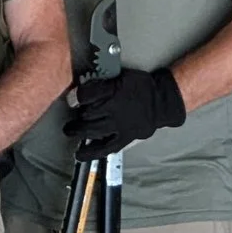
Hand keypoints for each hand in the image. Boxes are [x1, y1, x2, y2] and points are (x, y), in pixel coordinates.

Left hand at [66, 65, 187, 160]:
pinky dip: (91, 152)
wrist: (162, 102)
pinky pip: (106, 148)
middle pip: (88, 114)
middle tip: (70, 118)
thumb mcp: (123, 76)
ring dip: (78, 131)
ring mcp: (119, 125)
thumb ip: (104, 82)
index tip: (71, 100)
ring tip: (69, 131)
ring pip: (93, 130)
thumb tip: (83, 88)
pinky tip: (79, 155)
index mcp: (114, 90)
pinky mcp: (125, 138)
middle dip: (77, 115)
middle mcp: (115, 109)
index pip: (88, 94)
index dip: (76, 97)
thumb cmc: (141, 86)